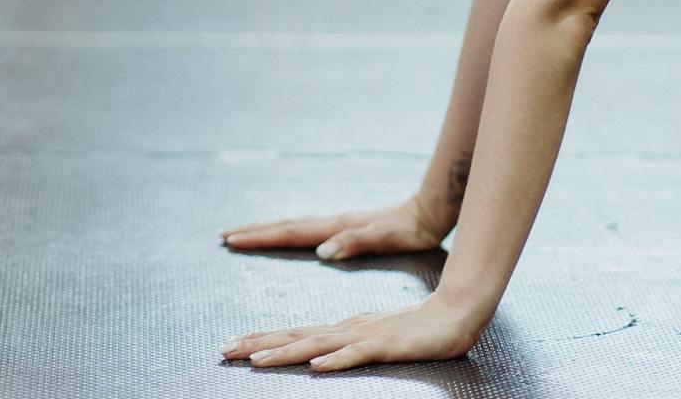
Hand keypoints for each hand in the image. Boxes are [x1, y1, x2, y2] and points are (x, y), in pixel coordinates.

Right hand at [221, 194, 449, 260]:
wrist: (428, 210)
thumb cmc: (409, 230)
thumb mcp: (386, 238)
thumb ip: (355, 242)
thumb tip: (322, 252)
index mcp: (336, 228)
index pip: (291, 233)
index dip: (262, 238)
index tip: (234, 239)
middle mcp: (332, 223)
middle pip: (286, 226)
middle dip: (256, 232)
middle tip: (226, 236)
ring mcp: (337, 224)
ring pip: (294, 226)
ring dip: (268, 231)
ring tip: (245, 234)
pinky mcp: (344, 228)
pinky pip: (307, 231)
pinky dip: (288, 232)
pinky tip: (287, 237)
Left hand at [222, 289, 488, 371]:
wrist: (456, 313)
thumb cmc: (416, 327)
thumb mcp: (374, 336)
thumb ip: (348, 341)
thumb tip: (320, 350)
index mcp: (342, 328)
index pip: (294, 332)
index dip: (261, 339)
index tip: (231, 346)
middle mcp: (346, 329)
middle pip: (294, 336)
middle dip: (257, 344)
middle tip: (223, 351)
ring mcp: (365, 335)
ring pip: (317, 345)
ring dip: (285, 352)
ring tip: (256, 361)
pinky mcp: (387, 345)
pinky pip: (357, 355)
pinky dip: (335, 361)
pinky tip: (315, 368)